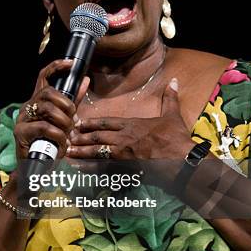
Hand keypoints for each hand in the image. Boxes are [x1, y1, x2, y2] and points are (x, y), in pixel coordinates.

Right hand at [14, 59, 89, 159]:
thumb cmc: (50, 145)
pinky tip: (61, 147)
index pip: (44, 76)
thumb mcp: (64, 121)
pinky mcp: (21, 132)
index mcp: (37, 102)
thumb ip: (73, 101)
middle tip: (73, 119)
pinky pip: (45, 127)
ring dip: (63, 122)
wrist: (35, 170)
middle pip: (48, 92)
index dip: (57, 66)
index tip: (72, 63)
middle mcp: (27, 107)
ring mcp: (22, 119)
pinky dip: (58, 137)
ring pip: (47, 108)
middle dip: (66, 104)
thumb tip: (85, 80)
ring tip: (67, 135)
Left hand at [67, 79, 193, 159]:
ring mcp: (124, 154)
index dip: (92, 123)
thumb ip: (169, 98)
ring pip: (98, 151)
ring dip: (82, 151)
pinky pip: (104, 167)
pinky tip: (81, 169)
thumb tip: (174, 80)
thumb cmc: (177, 139)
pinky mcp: (126, 168)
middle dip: (82, 137)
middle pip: (98, 136)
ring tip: (69, 152)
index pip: (107, 122)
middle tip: (68, 138)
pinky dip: (91, 168)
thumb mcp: (172, 116)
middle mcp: (124, 138)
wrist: (182, 160)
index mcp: (132, 125)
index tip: (80, 124)